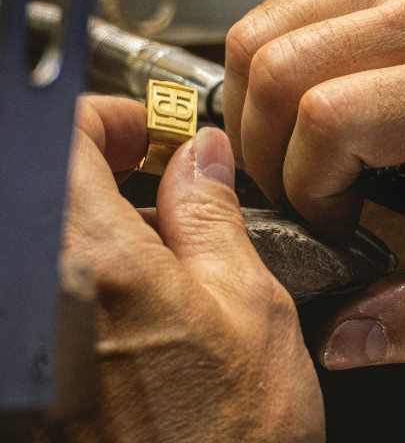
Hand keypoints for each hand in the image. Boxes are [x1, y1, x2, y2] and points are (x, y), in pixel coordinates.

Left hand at [63, 96, 323, 441]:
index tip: (145, 136)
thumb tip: (203, 157)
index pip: (64, 134)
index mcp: (95, 266)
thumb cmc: (230, 442)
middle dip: (106, 168)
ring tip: (160, 250)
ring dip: (101, 223)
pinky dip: (90, 274)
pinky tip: (137, 301)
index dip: (109, 119)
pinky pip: (49, 290)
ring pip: (51, 238)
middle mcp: (37, 299)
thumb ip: (215, 216)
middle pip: (49, 184)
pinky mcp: (35, 378)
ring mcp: (28, 337)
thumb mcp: (250, 308)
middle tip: (160, 187)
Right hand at [224, 0, 404, 367]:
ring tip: (296, 148)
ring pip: (263, 34)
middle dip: (264, 151)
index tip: (334, 220)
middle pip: (278, 69)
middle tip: (301, 188)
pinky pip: (281, 7)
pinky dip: (269, 59)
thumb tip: (345, 333)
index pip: (330, 120)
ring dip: (256, 106)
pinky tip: (306, 96)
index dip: (307, 187)